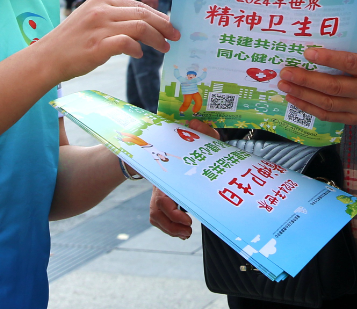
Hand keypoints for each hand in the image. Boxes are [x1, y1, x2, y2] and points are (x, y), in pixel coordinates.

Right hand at [38, 0, 177, 82]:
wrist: (47, 58)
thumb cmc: (72, 41)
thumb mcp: (92, 19)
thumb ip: (115, 18)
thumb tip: (145, 25)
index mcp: (102, 0)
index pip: (139, 5)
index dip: (158, 16)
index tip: (169, 25)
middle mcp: (102, 10)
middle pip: (144, 14)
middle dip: (164, 25)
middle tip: (176, 36)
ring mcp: (100, 27)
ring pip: (141, 27)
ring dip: (157, 39)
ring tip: (165, 47)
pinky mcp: (98, 46)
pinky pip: (127, 43)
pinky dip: (138, 49)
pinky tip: (139, 55)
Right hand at [149, 120, 218, 238]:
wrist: (172, 144)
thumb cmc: (188, 141)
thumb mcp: (197, 135)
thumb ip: (200, 129)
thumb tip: (193, 123)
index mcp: (167, 173)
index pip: (161, 200)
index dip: (172, 214)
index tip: (187, 219)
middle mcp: (160, 184)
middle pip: (156, 212)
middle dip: (171, 226)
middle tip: (189, 230)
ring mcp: (160, 191)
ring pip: (155, 216)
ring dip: (170, 229)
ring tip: (186, 233)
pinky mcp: (164, 196)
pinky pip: (159, 216)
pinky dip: (169, 226)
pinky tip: (182, 229)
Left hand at [278, 44, 356, 125]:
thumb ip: (345, 49)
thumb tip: (312, 47)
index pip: (349, 63)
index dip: (327, 58)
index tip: (306, 53)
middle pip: (334, 87)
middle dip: (306, 80)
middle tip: (286, 73)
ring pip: (329, 104)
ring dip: (303, 95)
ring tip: (285, 86)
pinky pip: (330, 116)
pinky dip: (310, 108)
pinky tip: (295, 99)